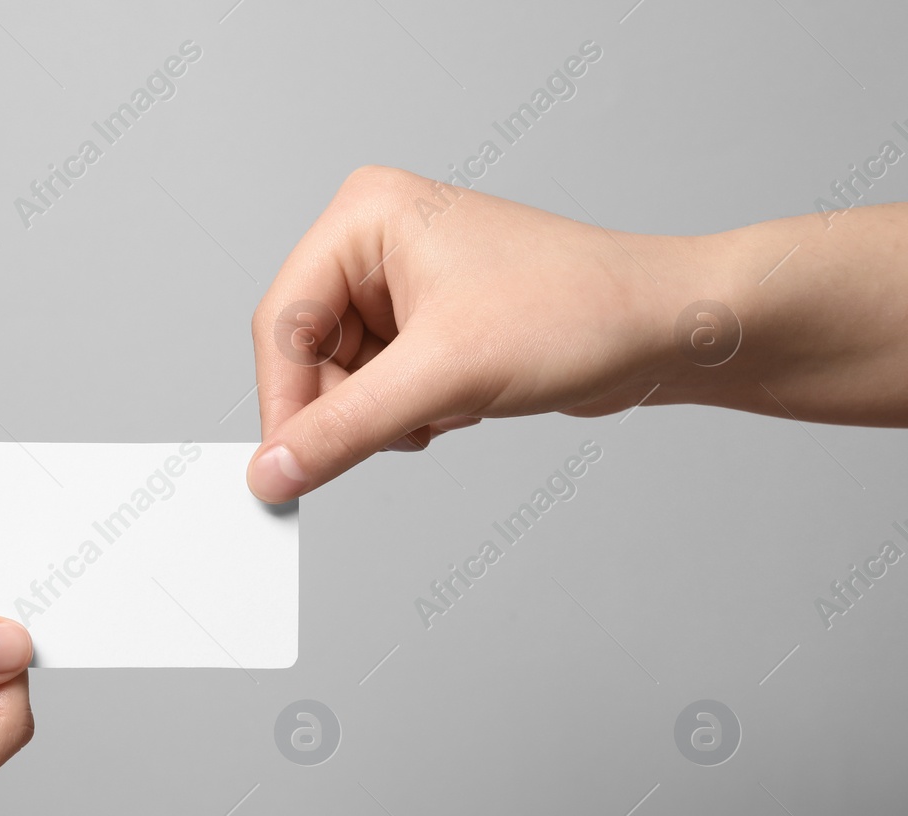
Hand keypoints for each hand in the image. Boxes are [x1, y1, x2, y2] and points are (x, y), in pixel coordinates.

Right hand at [245, 166, 907, 500]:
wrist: (668, 328)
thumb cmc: (580, 312)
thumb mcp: (444, 378)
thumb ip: (344, 430)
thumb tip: (270, 473)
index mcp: (364, 217)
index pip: (282, 322)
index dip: (283, 404)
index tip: (283, 472)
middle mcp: (376, 241)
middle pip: (308, 356)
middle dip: (353, 407)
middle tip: (402, 428)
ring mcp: (402, 282)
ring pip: (343, 381)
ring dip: (388, 415)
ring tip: (451, 404)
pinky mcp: (429, 322)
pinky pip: (379, 388)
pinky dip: (413, 413)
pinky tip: (464, 402)